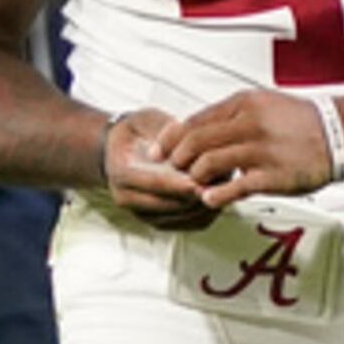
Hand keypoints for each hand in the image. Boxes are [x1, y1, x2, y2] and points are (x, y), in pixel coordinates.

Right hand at [101, 108, 217, 231]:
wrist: (119, 151)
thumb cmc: (134, 133)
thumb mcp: (145, 119)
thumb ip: (164, 128)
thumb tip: (185, 132)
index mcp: (121, 171)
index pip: (154, 182)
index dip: (180, 182)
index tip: (202, 178)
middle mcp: (127, 198)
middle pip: (170, 204)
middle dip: (198, 193)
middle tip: (224, 177)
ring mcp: (142, 213)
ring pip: (183, 216)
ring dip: (205, 202)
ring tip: (224, 183)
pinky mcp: (158, 222)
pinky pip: (188, 224)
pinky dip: (207, 211)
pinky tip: (218, 194)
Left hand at [159, 88, 341, 207]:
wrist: (339, 133)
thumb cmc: (299, 121)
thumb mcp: (261, 104)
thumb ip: (229, 116)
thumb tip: (196, 129)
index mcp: (244, 103)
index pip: (195, 121)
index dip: (171, 139)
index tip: (159, 152)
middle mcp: (249, 123)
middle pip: (196, 142)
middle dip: (177, 159)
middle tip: (172, 170)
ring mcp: (261, 150)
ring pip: (208, 164)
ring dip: (194, 177)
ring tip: (194, 183)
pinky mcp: (272, 176)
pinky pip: (234, 187)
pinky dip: (215, 194)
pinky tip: (209, 198)